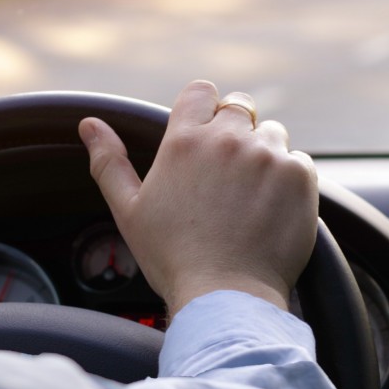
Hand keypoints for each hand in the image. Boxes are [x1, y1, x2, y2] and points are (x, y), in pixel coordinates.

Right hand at [78, 80, 317, 314]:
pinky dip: (290, 180)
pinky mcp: (299, 176)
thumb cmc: (173, 258)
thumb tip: (90, 124)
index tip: (206, 135)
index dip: (205, 110)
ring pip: (273, 135)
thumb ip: (109, 162)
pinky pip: (299, 161)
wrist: (226, 296)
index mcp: (184, 142)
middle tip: (230, 175)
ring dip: (265, 155)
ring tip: (251, 198)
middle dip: (237, 131)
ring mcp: (267, 155)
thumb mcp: (129, 210)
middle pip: (240, 108)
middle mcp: (228, 140)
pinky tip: (273, 210)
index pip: (201, 92)